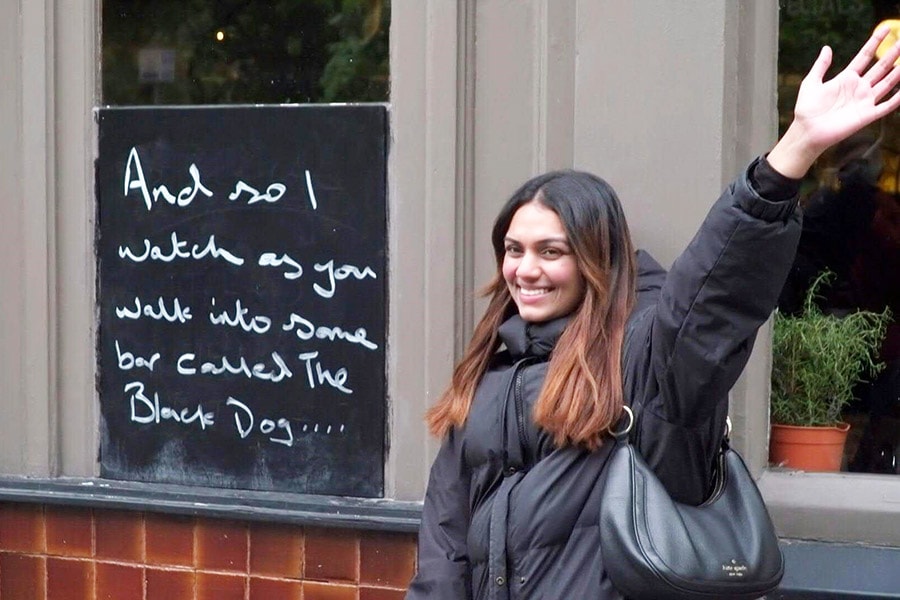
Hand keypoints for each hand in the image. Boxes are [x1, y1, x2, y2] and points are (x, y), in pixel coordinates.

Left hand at [768, 26, 899, 178]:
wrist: (807, 131)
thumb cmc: (807, 109)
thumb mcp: (811, 83)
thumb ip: (821, 66)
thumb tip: (827, 48)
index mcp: (846, 78)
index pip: (865, 56)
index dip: (875, 42)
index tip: (885, 29)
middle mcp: (859, 88)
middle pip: (880, 67)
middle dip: (892, 54)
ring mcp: (864, 101)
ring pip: (887, 83)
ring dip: (898, 72)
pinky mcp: (867, 115)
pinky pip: (886, 106)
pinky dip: (897, 99)